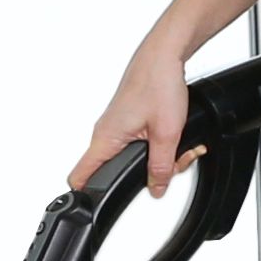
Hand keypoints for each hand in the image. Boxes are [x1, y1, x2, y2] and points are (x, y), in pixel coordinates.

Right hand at [77, 39, 195, 196]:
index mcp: (105, 138)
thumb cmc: (158, 83)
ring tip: (180, 145)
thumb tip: (156, 189)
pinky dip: (159, 142)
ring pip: (133, 156)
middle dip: (148, 174)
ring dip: (160, 156)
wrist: (164, 54)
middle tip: (172, 165)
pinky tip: (174, 134)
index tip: (93, 207)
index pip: (80, 176)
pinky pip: (139, 141)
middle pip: (117, 171)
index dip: (85, 196)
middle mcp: (105, 132)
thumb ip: (160, 167)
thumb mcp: (166, 134)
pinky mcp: (127, 118)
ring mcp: (116, 125)